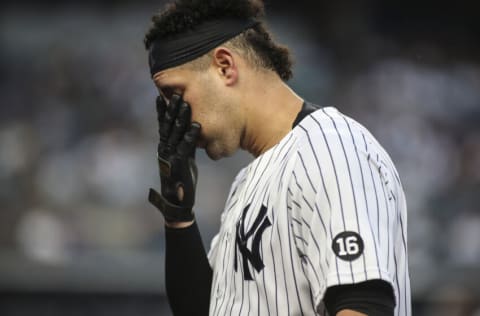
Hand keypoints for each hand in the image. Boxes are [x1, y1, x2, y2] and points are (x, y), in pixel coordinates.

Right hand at [148, 94, 200, 222]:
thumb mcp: (183, 158)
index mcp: (165, 147)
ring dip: (180, 118)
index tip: (163, 95)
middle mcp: (165, 149)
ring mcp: (171, 156)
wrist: (178, 203)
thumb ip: (184, 145)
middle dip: (172, 109)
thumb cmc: (182, 180)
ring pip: (174, 133)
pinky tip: (196, 125)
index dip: (163, 111)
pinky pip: (185, 147)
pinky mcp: (180, 164)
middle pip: (168, 125)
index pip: (163, 125)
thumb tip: (190, 131)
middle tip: (176, 93)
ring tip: (184, 103)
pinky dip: (191, 136)